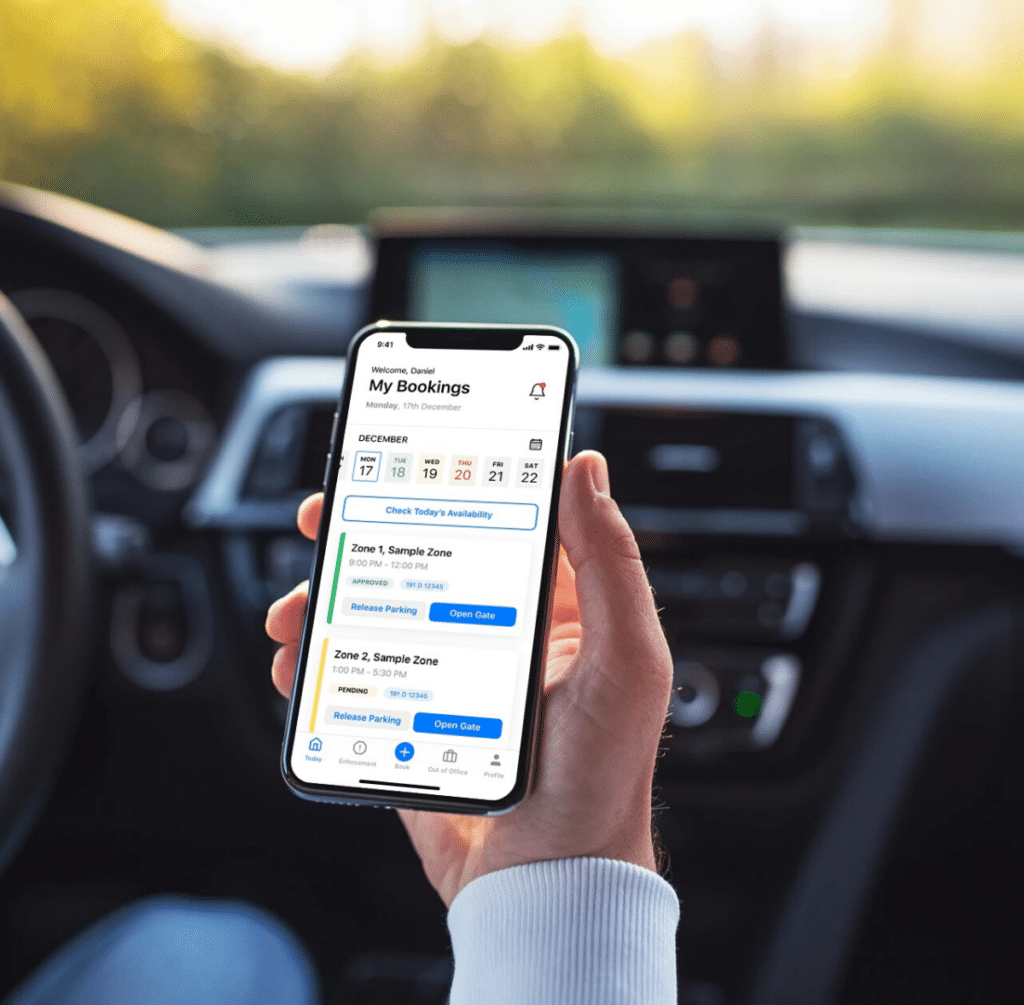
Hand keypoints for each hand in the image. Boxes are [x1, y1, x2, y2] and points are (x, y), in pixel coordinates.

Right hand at [266, 451, 673, 906]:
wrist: (548, 885)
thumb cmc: (602, 778)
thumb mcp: (625, 660)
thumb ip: (609, 564)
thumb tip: (584, 470)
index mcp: (553, 611)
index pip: (498, 525)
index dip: (450, 486)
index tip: (406, 460)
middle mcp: (495, 635)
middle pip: (420, 561)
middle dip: (365, 535)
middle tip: (321, 518)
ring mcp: (447, 677)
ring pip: (376, 613)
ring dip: (328, 597)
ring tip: (298, 606)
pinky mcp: (409, 720)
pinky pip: (356, 676)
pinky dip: (318, 662)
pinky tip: (300, 660)